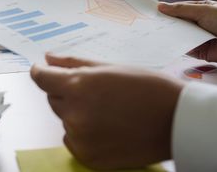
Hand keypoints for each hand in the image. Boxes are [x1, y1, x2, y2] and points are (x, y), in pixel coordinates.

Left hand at [31, 54, 182, 169]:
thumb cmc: (148, 88)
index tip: (43, 69)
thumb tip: (48, 59)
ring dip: (76, 111)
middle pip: (53, 98)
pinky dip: (82, 133)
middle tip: (94, 89)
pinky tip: (106, 126)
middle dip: (67, 90)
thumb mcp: (110, 67)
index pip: (41, 78)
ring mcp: (80, 138)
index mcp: (79, 86)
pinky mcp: (88, 157)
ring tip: (107, 108)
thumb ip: (74, 63)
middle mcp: (75, 113)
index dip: (40, 71)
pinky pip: (72, 140)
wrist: (175, 120)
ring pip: (65, 119)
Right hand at [158, 1, 216, 62]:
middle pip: (178, 23)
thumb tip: (161, 6)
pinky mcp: (200, 51)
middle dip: (167, 23)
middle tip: (149, 23)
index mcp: (201, 10)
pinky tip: (167, 43)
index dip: (167, 10)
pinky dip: (178, 46)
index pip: (179, 9)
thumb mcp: (204, 10)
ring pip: (180, 35)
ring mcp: (199, 37)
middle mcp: (199, 23)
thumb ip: (182, 10)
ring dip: (171, 34)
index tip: (152, 11)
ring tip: (154, 33)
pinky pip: (186, 48)